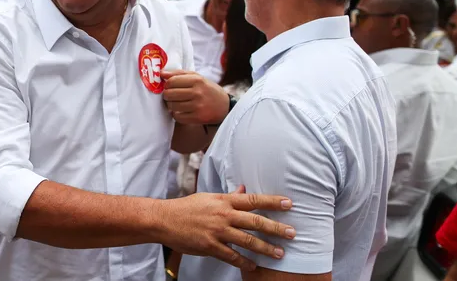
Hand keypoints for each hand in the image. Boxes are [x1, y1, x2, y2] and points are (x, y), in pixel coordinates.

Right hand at [156, 190, 294, 270]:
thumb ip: (229, 196)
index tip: (289, 203)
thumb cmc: (187, 207)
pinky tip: (254, 266)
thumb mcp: (209, 197)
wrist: (164, 219)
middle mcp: (223, 215)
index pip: (253, 199)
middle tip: (292, 233)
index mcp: (224, 201)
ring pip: (247, 240)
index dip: (272, 201)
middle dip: (276, 228)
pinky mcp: (210, 246)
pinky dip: (245, 262)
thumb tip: (244, 189)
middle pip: (255, 221)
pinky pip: (232, 256)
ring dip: (266, 248)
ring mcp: (217, 231)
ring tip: (279, 253)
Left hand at [162, 70, 229, 124]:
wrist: (224, 106)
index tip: (168, 86)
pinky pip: (177, 117)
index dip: (166, 84)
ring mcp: (198, 106)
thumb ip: (178, 74)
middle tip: (170, 95)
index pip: (172, 81)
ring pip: (172, 106)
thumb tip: (161, 73)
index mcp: (197, 80)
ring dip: (171, 105)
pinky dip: (176, 114)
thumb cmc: (207, 89)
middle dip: (166, 95)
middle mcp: (197, 93)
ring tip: (176, 103)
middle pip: (169, 94)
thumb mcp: (197, 77)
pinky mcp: (198, 118)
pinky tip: (181, 111)